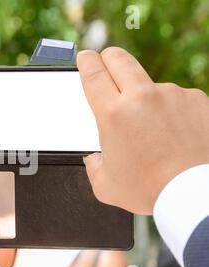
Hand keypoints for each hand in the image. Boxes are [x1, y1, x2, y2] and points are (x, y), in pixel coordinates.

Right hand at [77, 47, 208, 214]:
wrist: (196, 193)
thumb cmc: (152, 190)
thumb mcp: (105, 184)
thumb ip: (94, 164)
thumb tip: (96, 156)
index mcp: (113, 114)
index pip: (93, 73)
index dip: (86, 61)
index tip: (85, 58)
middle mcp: (142, 97)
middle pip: (119, 59)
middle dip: (108, 58)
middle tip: (106, 64)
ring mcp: (172, 94)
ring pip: (149, 84)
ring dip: (144, 97)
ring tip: (152, 130)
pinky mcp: (196, 99)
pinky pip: (176, 97)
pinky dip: (171, 110)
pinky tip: (173, 133)